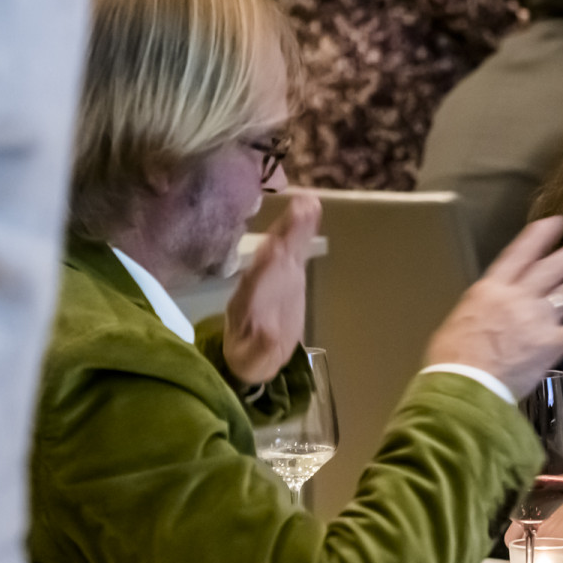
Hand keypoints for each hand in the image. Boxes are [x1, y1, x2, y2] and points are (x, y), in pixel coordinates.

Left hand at [224, 192, 319, 384]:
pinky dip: (304, 230)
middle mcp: (259, 280)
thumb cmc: (251, 358)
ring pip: (284, 245)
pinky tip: (314, 209)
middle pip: (272, 252)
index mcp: (248, 301)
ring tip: (310, 202)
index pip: (258, 278)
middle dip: (285, 232)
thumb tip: (270, 334)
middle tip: (301, 208)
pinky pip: (296, 248)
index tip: (278, 244)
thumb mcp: (253, 360)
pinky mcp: (290, 272)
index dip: (269, 261)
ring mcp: (274, 273)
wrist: (254, 353)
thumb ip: (261, 347)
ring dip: (295, 224)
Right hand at [423, 217, 562, 399]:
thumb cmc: (453, 358)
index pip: (520, 253)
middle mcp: (518, 297)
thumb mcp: (462, 318)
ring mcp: (537, 320)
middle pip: (553, 267)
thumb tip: (493, 306)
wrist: (462, 385)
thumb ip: (484, 307)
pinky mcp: (552, 344)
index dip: (541, 236)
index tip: (558, 222)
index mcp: (491, 289)